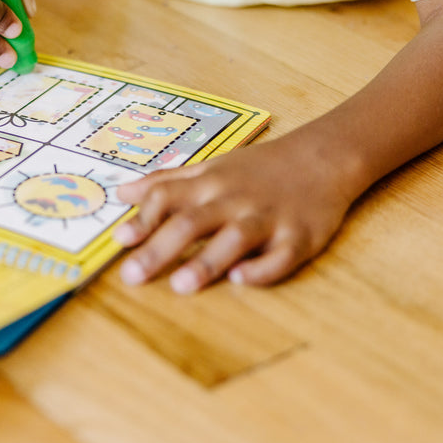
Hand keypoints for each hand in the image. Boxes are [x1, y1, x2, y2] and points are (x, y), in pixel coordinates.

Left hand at [113, 134, 355, 292]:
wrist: (322, 157)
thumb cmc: (258, 168)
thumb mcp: (210, 166)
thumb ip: (167, 181)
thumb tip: (121, 193)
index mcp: (210, 183)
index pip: (169, 196)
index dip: (144, 217)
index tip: (120, 239)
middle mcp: (234, 199)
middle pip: (192, 221)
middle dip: (160, 248)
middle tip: (132, 275)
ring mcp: (268, 218)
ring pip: (234, 238)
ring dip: (207, 260)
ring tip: (181, 285)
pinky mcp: (300, 237)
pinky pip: (281, 256)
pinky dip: (262, 268)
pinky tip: (241, 280)